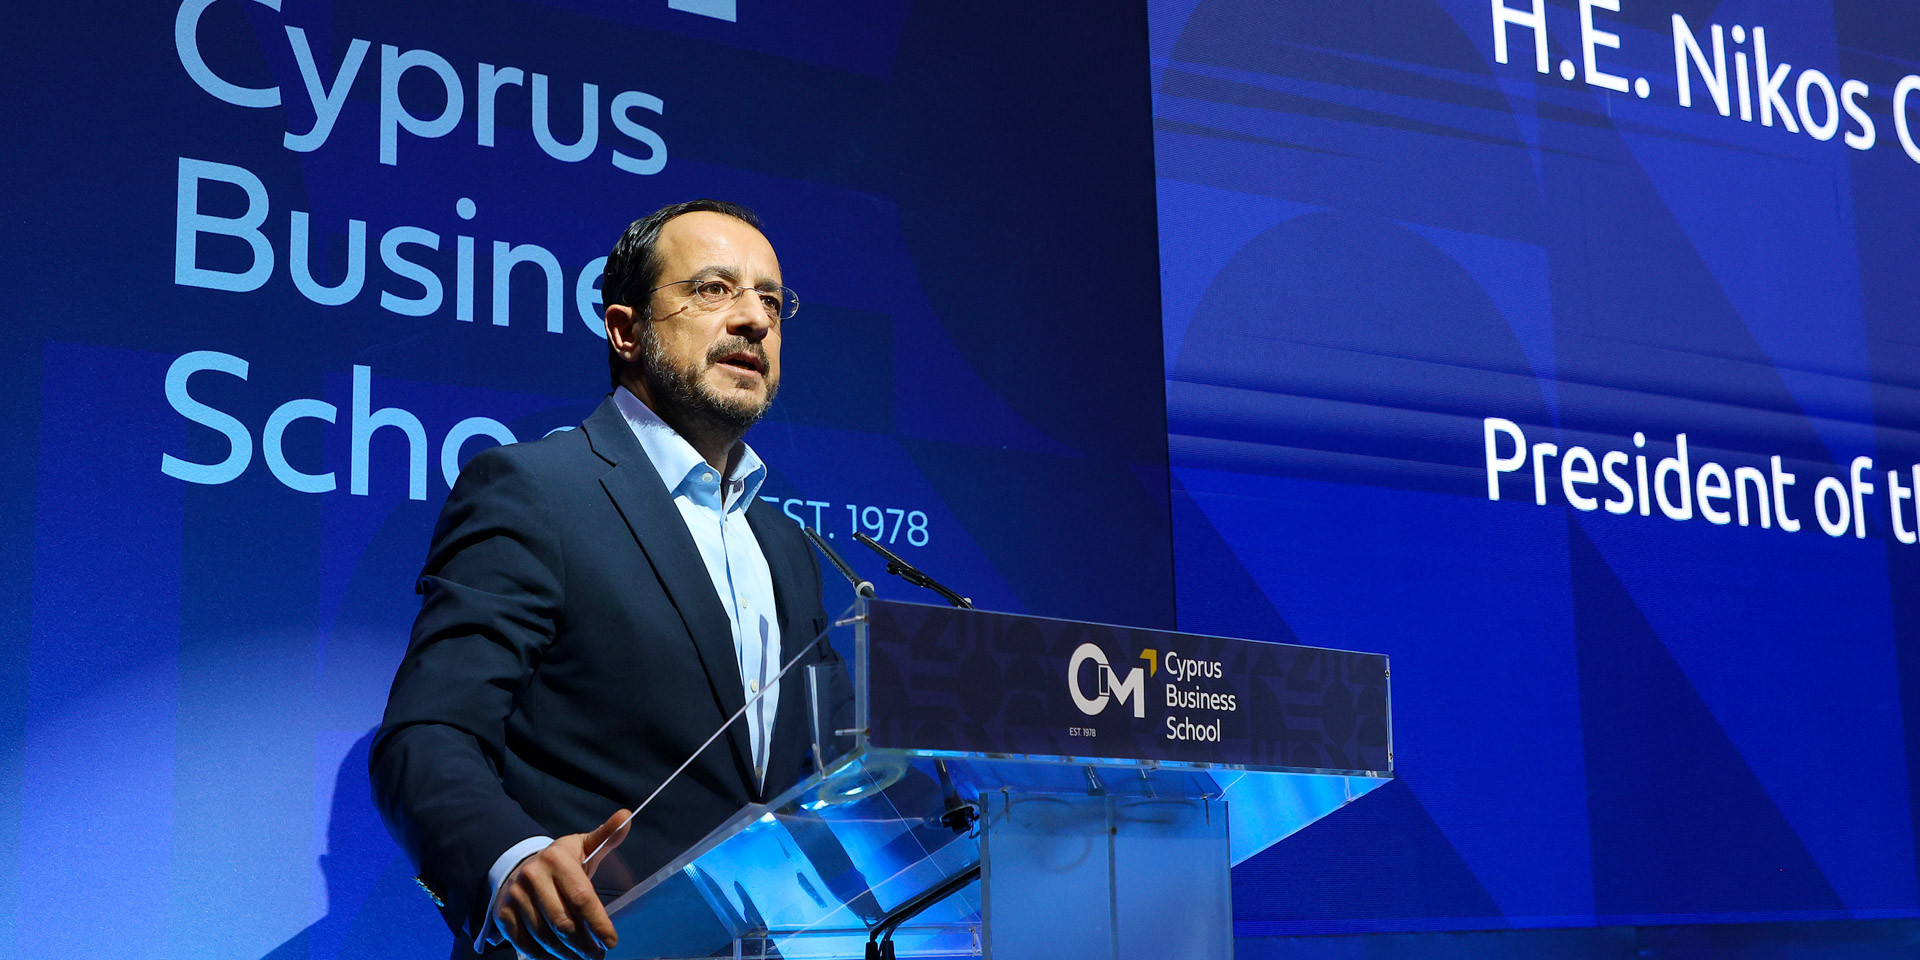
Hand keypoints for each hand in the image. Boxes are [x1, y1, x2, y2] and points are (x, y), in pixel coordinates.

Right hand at [495, 809, 631, 959]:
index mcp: (556, 858)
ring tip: (582, 958)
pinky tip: (559, 957)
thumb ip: (606, 836)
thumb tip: (626, 816)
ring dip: (566, 953)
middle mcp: (533, 876)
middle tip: (597, 955)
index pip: (582, 898)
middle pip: (563, 922)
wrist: (518, 866)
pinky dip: (544, 955)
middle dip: (584, 944)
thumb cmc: (560, 861)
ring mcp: (515, 896)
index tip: (612, 941)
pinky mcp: (503, 913)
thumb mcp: (582, 846)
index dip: (599, 923)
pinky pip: (525, 943)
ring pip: (544, 936)